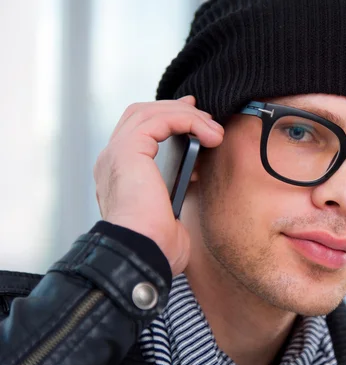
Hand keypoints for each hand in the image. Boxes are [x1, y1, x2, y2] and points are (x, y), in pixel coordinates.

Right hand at [93, 96, 222, 275]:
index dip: (167, 120)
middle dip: (177, 110)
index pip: (138, 133)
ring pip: (150, 112)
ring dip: (187, 116)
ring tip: (214, 131)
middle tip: (207, 116)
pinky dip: (187, 120)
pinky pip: (160, 120)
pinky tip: (208, 134)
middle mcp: (112, 161)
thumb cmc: (157, 247)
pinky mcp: (128, 150)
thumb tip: (192, 182)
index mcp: (119, 176)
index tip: (197, 122)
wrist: (143, 254)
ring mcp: (116, 154)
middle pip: (141, 115)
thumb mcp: (170, 214)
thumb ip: (175, 195)